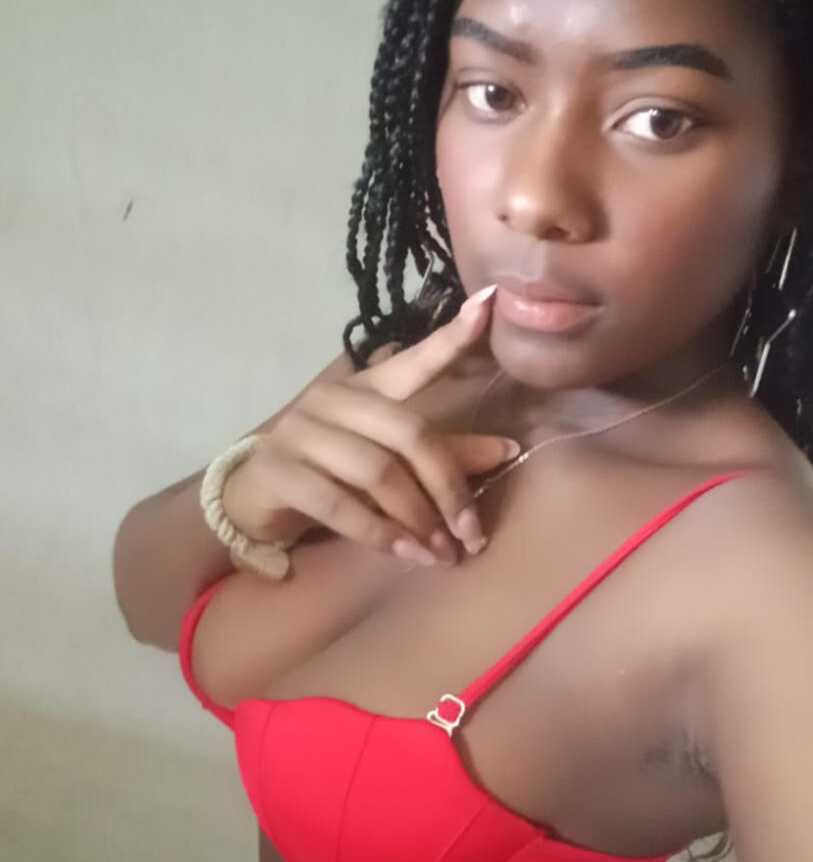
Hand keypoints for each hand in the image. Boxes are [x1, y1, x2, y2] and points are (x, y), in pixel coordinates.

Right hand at [222, 287, 513, 565]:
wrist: (253, 499)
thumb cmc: (330, 473)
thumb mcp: (389, 460)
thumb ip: (446, 453)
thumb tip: (510, 449)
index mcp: (367, 387)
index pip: (415, 361)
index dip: (450, 338)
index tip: (488, 306)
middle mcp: (334, 400)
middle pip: (410, 433)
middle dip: (448, 488)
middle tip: (471, 534)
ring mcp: (301, 432)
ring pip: (378, 473)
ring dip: (417, 520)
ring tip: (442, 553)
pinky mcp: (280, 471)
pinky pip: (340, 505)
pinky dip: (380, 535)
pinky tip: (405, 554)